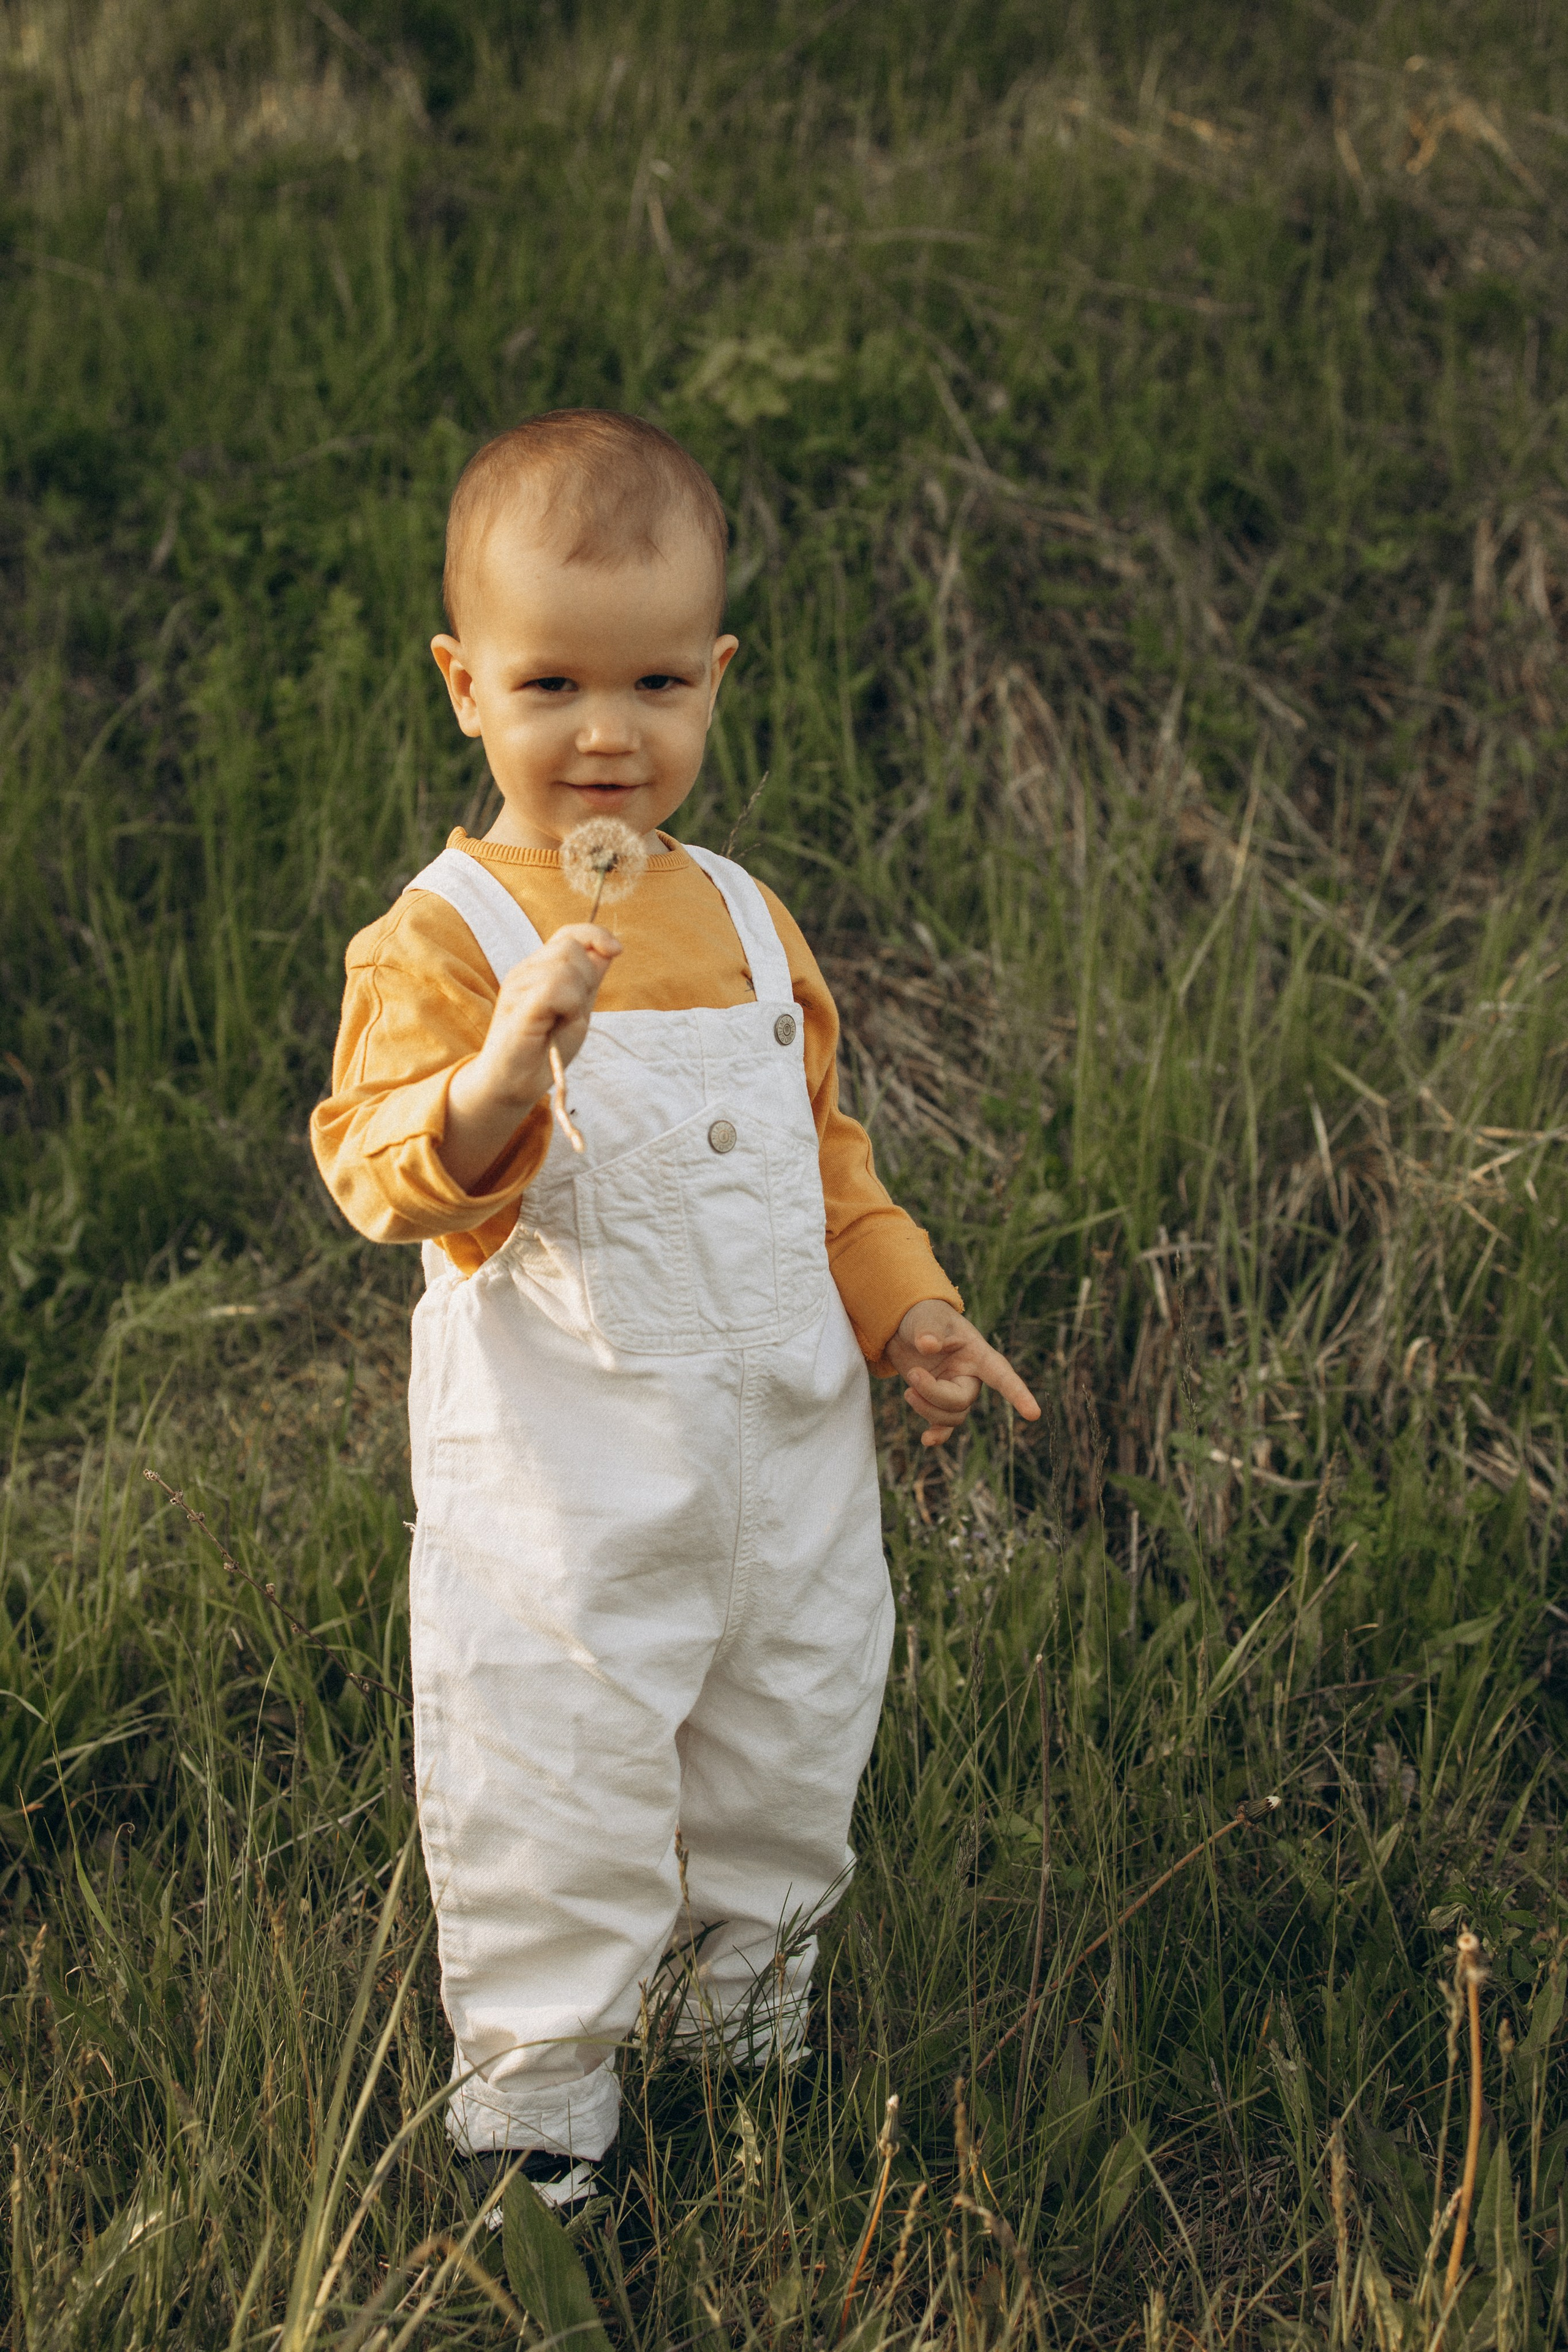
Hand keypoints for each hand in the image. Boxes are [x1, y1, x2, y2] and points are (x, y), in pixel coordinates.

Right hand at [442, 923, 619, 1189]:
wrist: (510, 1085)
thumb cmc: (543, 1051)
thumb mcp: (576, 1011)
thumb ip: (590, 980)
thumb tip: (610, 949)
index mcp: (539, 970)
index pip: (569, 933)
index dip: (595, 936)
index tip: (616, 951)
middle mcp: (525, 970)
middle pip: (571, 947)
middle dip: (587, 978)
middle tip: (572, 1012)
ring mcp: (518, 985)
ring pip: (566, 965)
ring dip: (577, 996)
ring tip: (560, 1021)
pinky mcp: (518, 1004)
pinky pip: (555, 987)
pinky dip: (568, 1006)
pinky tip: (555, 1024)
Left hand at [884, 1299, 1039, 1448]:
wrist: (905, 1328)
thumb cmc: (925, 1317)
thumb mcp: (927, 1316)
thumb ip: (928, 1329)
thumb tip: (927, 1345)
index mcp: (978, 1354)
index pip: (1002, 1376)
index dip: (1018, 1394)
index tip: (1033, 1414)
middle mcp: (971, 1377)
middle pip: (963, 1401)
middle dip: (934, 1393)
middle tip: (913, 1374)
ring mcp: (955, 1391)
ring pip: (952, 1417)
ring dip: (926, 1409)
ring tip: (907, 1390)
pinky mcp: (938, 1402)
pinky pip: (944, 1427)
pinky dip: (937, 1435)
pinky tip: (926, 1440)